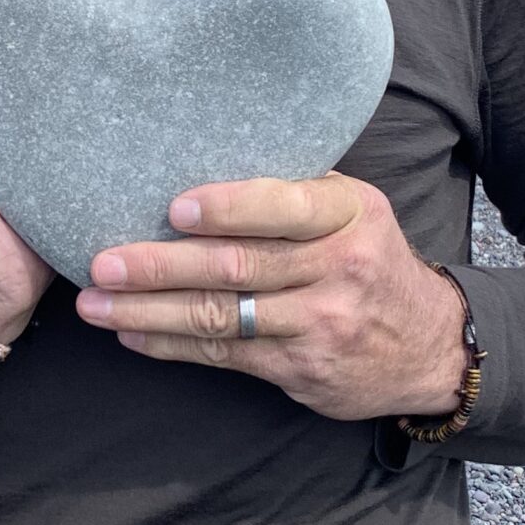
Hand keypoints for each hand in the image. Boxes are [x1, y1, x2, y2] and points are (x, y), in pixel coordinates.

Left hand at [74, 173, 468, 421]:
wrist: (429, 346)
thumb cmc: (366, 258)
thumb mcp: (353, 210)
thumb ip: (293, 191)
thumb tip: (197, 156)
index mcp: (348, 214)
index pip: (285, 207)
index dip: (228, 208)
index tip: (173, 208)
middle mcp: (337, 268)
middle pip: (238, 267)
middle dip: (162, 266)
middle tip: (103, 261)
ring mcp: (319, 323)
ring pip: (221, 316)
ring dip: (149, 311)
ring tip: (96, 304)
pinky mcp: (301, 368)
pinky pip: (224, 354)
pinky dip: (171, 344)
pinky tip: (130, 333)